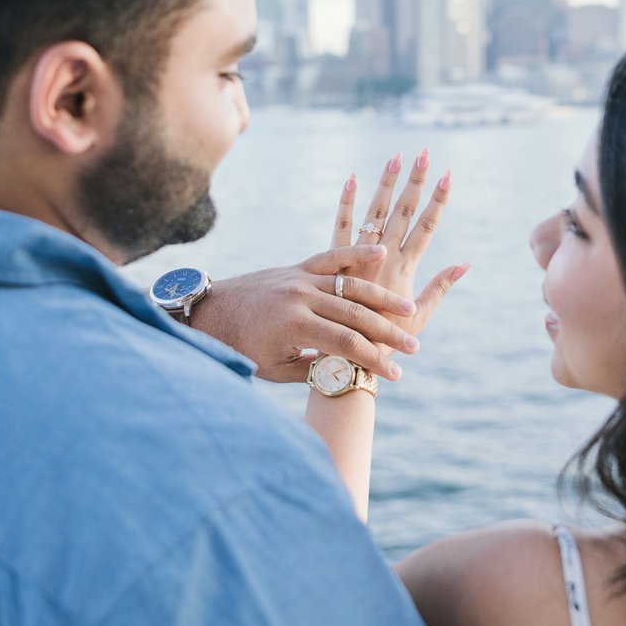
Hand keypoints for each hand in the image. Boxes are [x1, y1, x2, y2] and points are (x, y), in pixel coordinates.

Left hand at [192, 245, 419, 382]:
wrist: (211, 313)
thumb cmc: (241, 348)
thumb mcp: (275, 367)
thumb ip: (312, 369)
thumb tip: (350, 371)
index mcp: (293, 326)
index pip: (346, 346)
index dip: (374, 361)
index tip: (396, 376)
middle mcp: (300, 298)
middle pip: (356, 316)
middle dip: (388, 333)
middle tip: (414, 348)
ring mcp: (300, 278)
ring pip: (351, 285)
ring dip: (383, 297)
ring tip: (409, 310)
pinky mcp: (297, 267)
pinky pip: (332, 256)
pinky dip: (357, 253)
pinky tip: (382, 250)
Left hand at [329, 151, 469, 350]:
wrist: (346, 357)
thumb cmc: (387, 343)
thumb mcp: (420, 317)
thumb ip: (441, 287)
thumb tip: (465, 263)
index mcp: (405, 270)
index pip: (426, 226)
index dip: (438, 200)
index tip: (447, 175)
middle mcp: (383, 258)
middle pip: (403, 211)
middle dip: (415, 181)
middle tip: (424, 153)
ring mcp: (358, 257)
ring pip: (375, 212)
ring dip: (386, 184)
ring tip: (396, 157)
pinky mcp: (334, 261)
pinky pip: (340, 226)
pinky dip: (346, 202)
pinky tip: (351, 178)